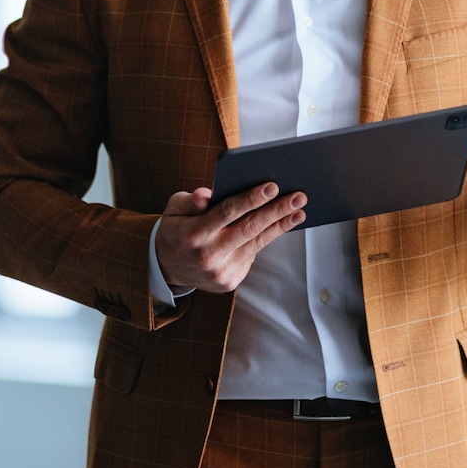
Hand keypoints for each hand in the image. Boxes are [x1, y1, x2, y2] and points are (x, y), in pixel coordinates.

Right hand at [156, 183, 305, 292]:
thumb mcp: (175, 210)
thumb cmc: (176, 229)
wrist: (166, 268)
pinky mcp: (230, 281)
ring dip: (281, 225)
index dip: (251, 199)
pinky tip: (281, 225)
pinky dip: (266, 239)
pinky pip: (252, 255)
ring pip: (257, 243)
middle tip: (299, 196)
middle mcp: (209, 254)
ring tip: (299, 211)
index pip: (227, 212)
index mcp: (194, 233)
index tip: (272, 186)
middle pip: (250, 228)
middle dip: (277, 211)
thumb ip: (192, 201)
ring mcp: (221, 271)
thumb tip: (208, 194)